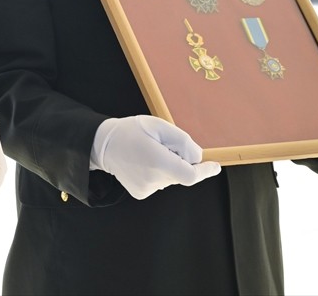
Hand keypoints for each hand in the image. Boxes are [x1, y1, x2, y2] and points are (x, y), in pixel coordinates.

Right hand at [92, 115, 220, 199]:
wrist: (103, 145)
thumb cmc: (130, 131)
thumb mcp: (158, 125)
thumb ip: (182, 141)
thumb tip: (198, 157)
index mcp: (158, 161)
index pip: (191, 175)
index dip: (205, 172)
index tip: (214, 166)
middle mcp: (153, 179)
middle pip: (181, 173)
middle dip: (180, 160)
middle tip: (162, 145)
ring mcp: (146, 188)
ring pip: (171, 178)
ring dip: (167, 167)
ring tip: (148, 153)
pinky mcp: (141, 192)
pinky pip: (160, 183)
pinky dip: (157, 173)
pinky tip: (143, 164)